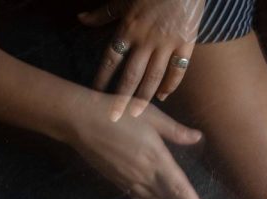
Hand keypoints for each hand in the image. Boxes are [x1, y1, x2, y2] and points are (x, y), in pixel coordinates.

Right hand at [71, 91, 205, 198]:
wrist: (81, 122)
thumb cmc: (118, 113)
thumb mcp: (151, 116)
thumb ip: (175, 131)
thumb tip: (197, 137)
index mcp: (157, 158)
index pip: (179, 186)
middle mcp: (145, 174)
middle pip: (169, 198)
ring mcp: (131, 180)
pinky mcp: (118, 181)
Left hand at [80, 0, 204, 117]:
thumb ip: (103, 13)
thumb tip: (80, 19)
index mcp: (129, 28)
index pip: (111, 59)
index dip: (102, 78)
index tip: (95, 96)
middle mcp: (146, 39)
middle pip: (131, 75)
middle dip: (121, 98)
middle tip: (114, 117)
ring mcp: (166, 43)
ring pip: (153, 77)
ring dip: (144, 97)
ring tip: (136, 114)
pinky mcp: (185, 43)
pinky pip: (178, 70)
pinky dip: (171, 84)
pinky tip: (164, 96)